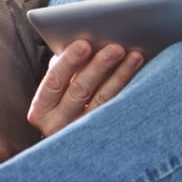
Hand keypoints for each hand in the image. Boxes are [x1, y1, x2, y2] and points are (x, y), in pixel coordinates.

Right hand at [27, 40, 143, 136]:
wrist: (75, 139)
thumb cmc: (65, 99)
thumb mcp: (60, 84)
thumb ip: (66, 67)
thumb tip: (85, 42)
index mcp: (41, 109)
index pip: (54, 82)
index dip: (69, 62)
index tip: (84, 44)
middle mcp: (57, 124)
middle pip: (80, 91)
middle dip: (99, 66)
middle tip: (115, 48)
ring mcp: (81, 132)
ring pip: (103, 100)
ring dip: (120, 75)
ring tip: (134, 56)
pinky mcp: (104, 133)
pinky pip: (118, 109)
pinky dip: (130, 88)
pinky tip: (140, 73)